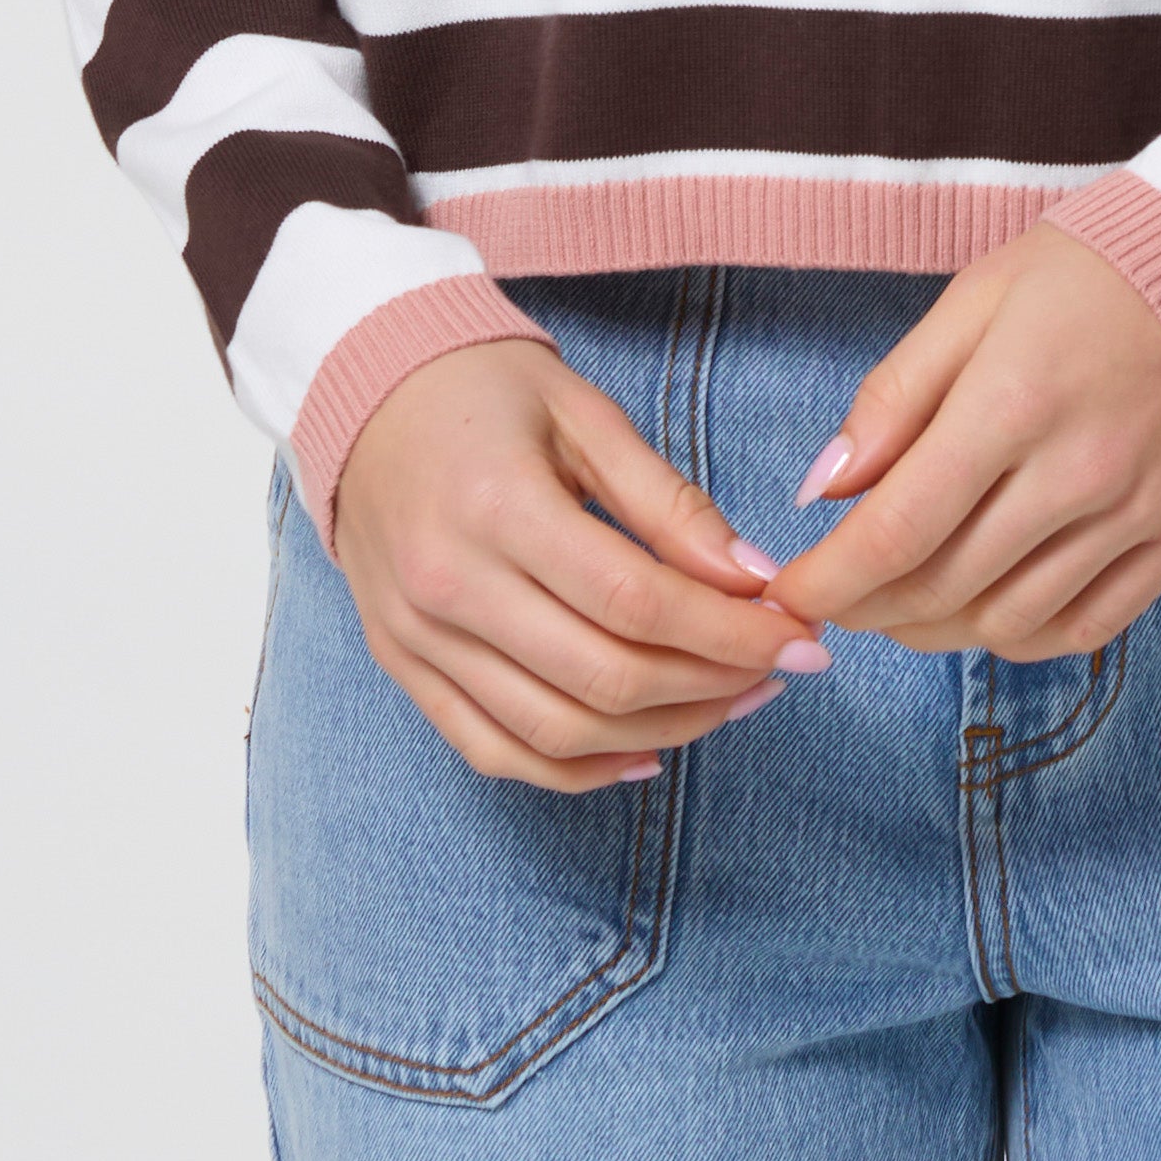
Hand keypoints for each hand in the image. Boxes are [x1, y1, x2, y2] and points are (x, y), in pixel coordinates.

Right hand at [331, 338, 829, 790]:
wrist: (362, 392)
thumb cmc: (484, 390)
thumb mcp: (585, 415)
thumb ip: (668, 503)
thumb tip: (754, 579)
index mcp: (497, 508)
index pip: (636, 601)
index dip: (729, 632)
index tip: (798, 638)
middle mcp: (449, 585)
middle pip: (603, 676)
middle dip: (712, 685)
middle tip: (778, 670)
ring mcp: (417, 637)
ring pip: (555, 730)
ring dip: (660, 732)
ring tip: (729, 703)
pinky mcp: (402, 666)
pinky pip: (493, 750)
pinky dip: (574, 770)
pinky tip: (643, 751)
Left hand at [770, 227, 1160, 658]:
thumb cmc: (1092, 272)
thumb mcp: (976, 298)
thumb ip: (896, 395)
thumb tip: (825, 490)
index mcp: (1014, 401)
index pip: (899, 529)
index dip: (831, 579)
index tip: (791, 592)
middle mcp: (1079, 472)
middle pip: (945, 587)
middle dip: (869, 606)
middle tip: (838, 595)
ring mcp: (1138, 514)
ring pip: (1009, 620)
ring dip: (936, 630)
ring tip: (903, 605)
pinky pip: (1087, 628)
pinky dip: (1021, 637)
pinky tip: (988, 612)